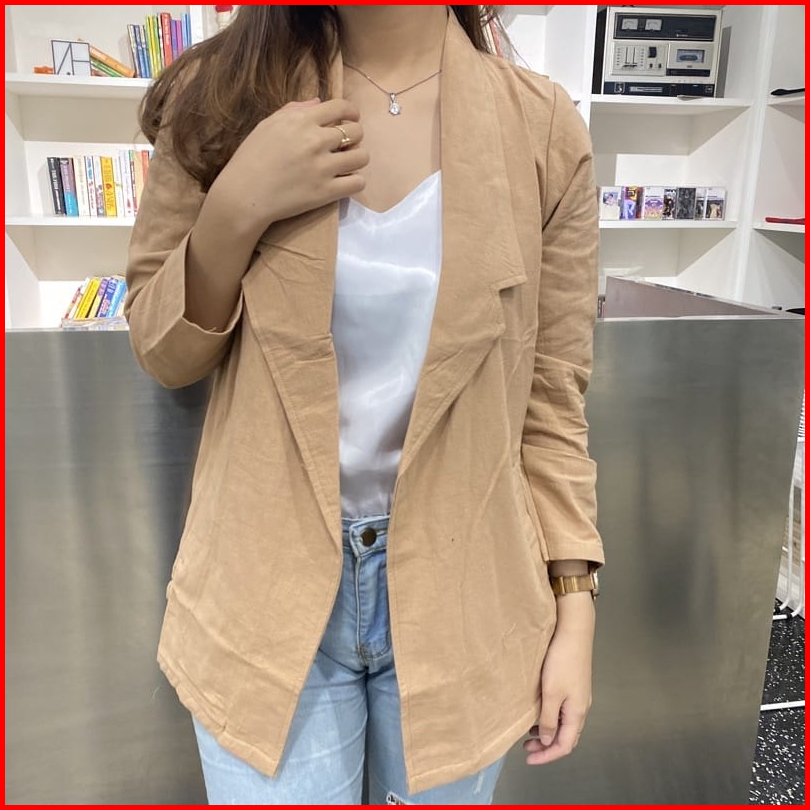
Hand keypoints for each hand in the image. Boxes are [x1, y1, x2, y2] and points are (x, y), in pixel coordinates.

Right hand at [210, 97, 368, 234]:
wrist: (243, 195)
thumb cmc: (251, 158)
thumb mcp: (267, 125)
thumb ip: (294, 110)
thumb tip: (318, 102)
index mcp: (302, 121)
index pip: (341, 107)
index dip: (351, 112)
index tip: (351, 119)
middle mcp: (316, 141)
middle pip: (356, 131)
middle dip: (355, 136)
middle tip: (345, 145)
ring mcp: (323, 167)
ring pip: (362, 156)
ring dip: (357, 158)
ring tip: (347, 164)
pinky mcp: (326, 192)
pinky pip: (358, 183)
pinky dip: (355, 181)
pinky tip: (345, 181)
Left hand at [524, 593, 594, 764]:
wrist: (574, 630)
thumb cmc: (561, 661)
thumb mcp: (551, 693)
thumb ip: (548, 719)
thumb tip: (547, 740)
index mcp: (577, 713)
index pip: (564, 745)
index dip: (547, 756)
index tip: (528, 759)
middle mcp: (581, 707)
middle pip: (566, 736)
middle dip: (546, 746)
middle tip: (526, 748)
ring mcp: (578, 695)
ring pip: (564, 723)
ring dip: (548, 731)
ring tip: (529, 733)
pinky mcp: (574, 683)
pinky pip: (563, 710)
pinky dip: (551, 717)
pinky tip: (538, 711)